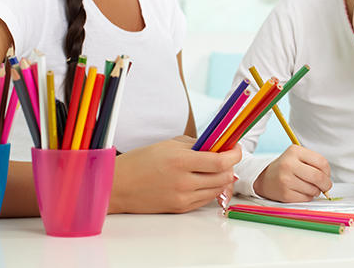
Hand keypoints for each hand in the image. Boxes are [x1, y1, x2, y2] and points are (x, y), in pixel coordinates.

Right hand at [109, 135, 240, 213]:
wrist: (117, 186)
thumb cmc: (140, 161)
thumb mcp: (169, 144)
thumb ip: (196, 145)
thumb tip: (218, 145)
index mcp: (181, 161)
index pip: (221, 161)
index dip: (234, 154)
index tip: (236, 148)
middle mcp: (184, 182)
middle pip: (224, 177)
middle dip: (231, 166)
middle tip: (228, 157)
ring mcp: (182, 198)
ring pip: (217, 189)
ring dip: (222, 178)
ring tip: (216, 168)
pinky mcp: (180, 208)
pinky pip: (205, 199)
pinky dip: (211, 189)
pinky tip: (205, 180)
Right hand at [253, 145, 331, 201]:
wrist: (265, 178)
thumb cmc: (286, 167)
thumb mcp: (297, 156)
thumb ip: (314, 163)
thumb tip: (328, 179)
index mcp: (294, 151)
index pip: (321, 162)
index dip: (328, 171)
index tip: (327, 175)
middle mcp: (289, 164)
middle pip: (318, 177)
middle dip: (326, 184)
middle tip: (326, 186)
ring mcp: (286, 180)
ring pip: (313, 189)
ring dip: (316, 191)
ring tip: (310, 187)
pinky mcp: (285, 194)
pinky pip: (306, 198)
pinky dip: (308, 197)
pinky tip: (303, 192)